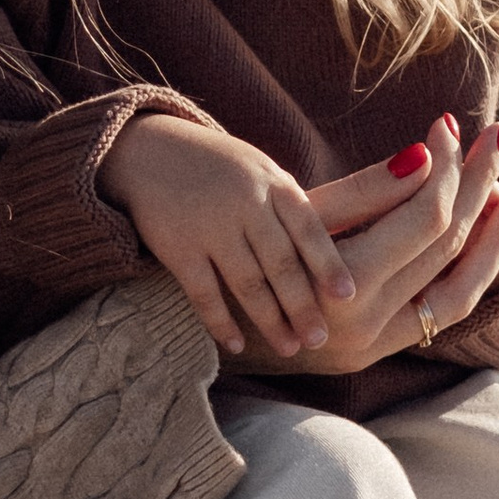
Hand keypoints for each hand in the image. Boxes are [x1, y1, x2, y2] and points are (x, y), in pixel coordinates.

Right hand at [97, 114, 359, 359]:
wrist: (149, 149)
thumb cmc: (222, 170)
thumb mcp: (263, 172)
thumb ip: (295, 207)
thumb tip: (349, 243)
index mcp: (273, 183)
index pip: (308, 228)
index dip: (328, 263)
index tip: (348, 296)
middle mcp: (245, 203)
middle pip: (281, 262)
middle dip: (303, 304)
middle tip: (320, 339)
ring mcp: (210, 226)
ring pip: (246, 282)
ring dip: (269, 320)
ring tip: (289, 349)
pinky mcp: (177, 247)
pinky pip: (204, 292)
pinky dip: (221, 321)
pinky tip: (238, 344)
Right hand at [230, 116, 498, 379]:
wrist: (205, 312)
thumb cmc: (249, 242)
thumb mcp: (299, 213)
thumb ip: (365, 191)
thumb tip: (428, 153)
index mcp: (344, 283)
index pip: (427, 219)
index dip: (447, 167)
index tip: (449, 124)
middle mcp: (364, 324)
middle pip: (448, 247)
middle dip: (479, 186)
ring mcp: (372, 346)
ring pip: (460, 290)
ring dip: (492, 239)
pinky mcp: (375, 355)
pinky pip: (444, 315)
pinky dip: (472, 274)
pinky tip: (491, 240)